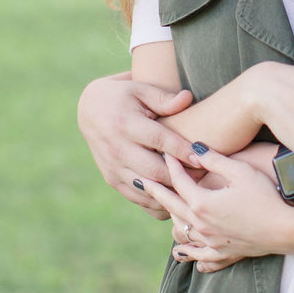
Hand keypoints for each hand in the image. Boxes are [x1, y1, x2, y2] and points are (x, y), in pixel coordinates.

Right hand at [77, 72, 196, 218]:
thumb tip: (188, 98)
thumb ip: (163, 98)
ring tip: (196, 189)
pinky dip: (160, 203)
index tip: (203, 155)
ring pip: (148, 190)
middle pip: (155, 171)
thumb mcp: (139, 89)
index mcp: (125, 124)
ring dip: (172, 193)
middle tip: (205, 175)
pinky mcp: (113, 180)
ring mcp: (113, 168)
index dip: (181, 150)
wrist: (89, 111)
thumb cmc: (121, 96)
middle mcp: (117, 149)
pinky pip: (139, 199)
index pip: (158, 140)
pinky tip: (179, 198)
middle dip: (182, 176)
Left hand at [143, 146, 291, 272]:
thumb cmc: (266, 196)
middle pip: (171, 206)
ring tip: (163, 213)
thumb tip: (194, 147)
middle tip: (142, 181)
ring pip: (181, 233)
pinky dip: (189, 252)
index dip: (171, 165)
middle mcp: (201, 225)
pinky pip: (198, 256)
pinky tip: (183, 252)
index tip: (165, 153)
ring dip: (171, 221)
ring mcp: (211, 242)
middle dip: (156, 191)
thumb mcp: (240, 172)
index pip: (179, 180)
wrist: (286, 229)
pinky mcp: (223, 253)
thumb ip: (214, 159)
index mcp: (202, 203)